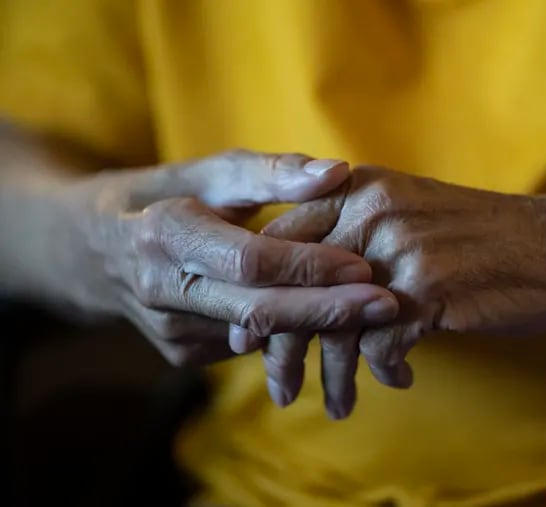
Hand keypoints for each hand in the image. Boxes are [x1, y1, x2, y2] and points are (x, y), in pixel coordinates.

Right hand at [43, 152, 398, 365]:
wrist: (96, 250)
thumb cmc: (165, 195)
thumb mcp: (208, 171)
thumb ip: (271, 172)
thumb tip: (338, 172)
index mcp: (164, 234)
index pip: (249, 261)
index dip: (309, 266)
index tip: (364, 266)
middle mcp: (161, 290)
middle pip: (258, 311)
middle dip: (328, 311)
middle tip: (388, 305)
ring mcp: (169, 330)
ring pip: (257, 336)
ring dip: (317, 327)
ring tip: (374, 314)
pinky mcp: (181, 354)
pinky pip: (247, 345)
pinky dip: (291, 334)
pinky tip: (329, 320)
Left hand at [263, 166, 545, 417]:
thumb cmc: (483, 236)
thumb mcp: (410, 211)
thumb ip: (357, 234)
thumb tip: (307, 289)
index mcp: (358, 188)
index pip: (281, 241)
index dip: (259, 294)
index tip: (249, 338)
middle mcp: (371, 210)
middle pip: (296, 287)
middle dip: (282, 346)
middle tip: (280, 386)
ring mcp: (401, 248)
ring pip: (336, 324)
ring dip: (332, 374)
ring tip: (337, 404)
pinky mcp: (431, 288)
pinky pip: (381, 344)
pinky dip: (384, 368)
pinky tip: (398, 377)